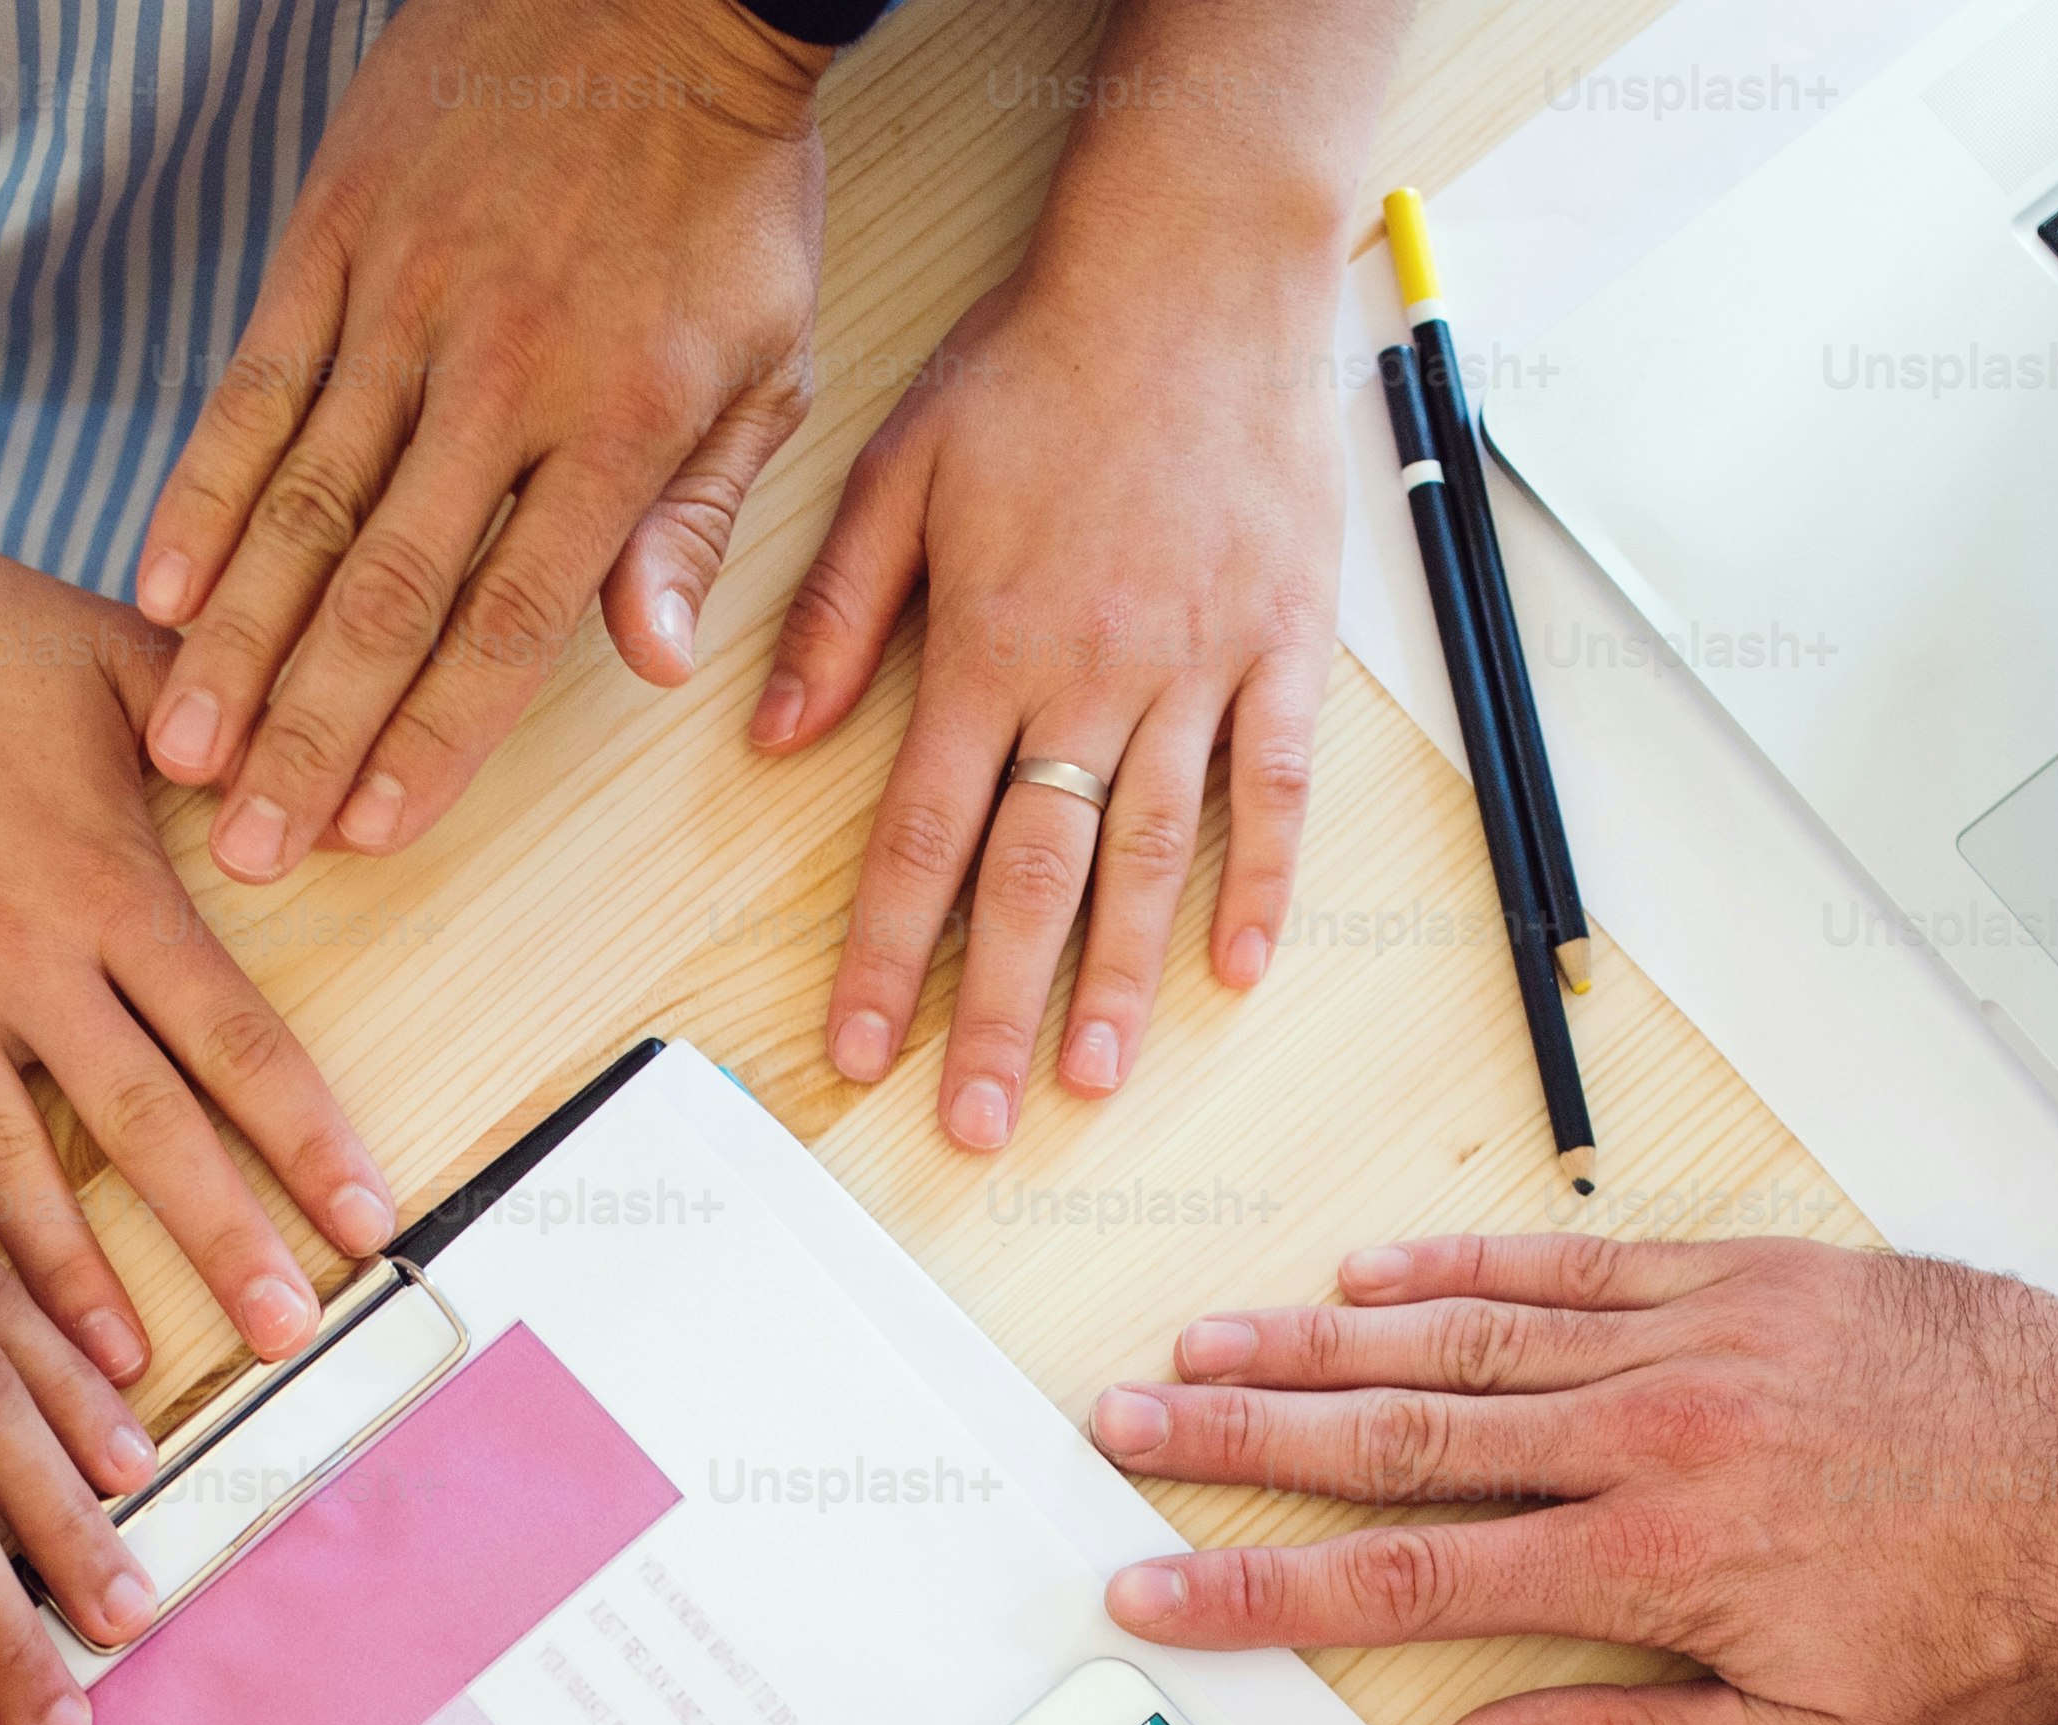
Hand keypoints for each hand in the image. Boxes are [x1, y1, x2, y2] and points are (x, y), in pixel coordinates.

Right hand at [0, 513, 405, 1384]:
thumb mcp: (120, 654)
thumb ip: (232, 729)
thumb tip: (330, 788)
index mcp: (110, 884)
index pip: (237, 1039)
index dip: (307, 1140)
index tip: (369, 1225)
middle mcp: (20, 954)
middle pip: (143, 1125)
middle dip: (221, 1237)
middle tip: (285, 1336)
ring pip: (5, 1160)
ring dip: (66, 1279)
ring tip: (114, 1383)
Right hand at [130, 0, 824, 883]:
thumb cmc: (722, 189)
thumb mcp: (767, 357)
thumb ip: (702, 518)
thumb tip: (659, 667)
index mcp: (618, 426)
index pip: (510, 618)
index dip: (436, 736)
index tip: (375, 833)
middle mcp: (498, 380)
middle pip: (388, 592)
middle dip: (312, 733)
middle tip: (250, 845)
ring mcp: (401, 309)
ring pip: (302, 505)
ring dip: (236, 644)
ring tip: (184, 752)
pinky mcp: (331, 243)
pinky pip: (253, 386)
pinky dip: (201, 494)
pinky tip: (157, 592)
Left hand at [759, 221, 1339, 1144]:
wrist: (1193, 269)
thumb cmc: (1040, 359)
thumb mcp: (897, 467)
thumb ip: (835, 613)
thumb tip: (773, 738)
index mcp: (984, 643)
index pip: (920, 836)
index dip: (887, 956)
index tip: (864, 1051)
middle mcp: (1090, 675)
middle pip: (1032, 878)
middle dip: (993, 1011)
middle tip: (972, 1122)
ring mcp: (1198, 665)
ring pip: (1152, 854)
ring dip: (1119, 981)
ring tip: (1091, 1084)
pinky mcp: (1284, 642)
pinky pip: (1276, 784)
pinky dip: (1263, 880)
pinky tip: (1236, 966)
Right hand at [1092, 1233, 2057, 1724]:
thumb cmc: (1993, 1637)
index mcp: (1652, 1562)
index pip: (1408, 1577)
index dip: (1262, 1585)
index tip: (1156, 1586)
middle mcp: (1652, 1435)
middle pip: (1401, 1434)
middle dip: (1245, 1436)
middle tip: (1127, 1425)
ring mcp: (1700, 1341)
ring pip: (1469, 1337)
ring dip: (1324, 1340)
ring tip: (1208, 1345)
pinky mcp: (1757, 1281)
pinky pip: (1581, 1265)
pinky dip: (1473, 1268)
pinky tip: (1381, 1271)